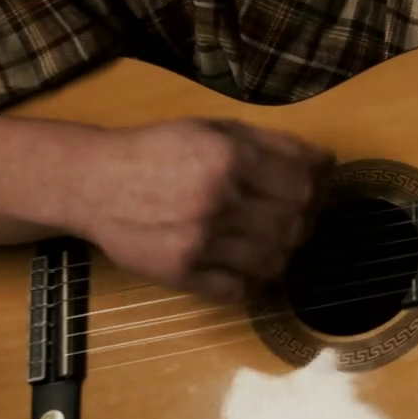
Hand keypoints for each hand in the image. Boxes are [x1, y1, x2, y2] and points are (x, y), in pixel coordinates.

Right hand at [73, 118, 333, 301]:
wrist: (94, 183)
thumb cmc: (157, 150)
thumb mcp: (214, 128)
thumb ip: (271, 142)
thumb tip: (323, 162)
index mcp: (229, 157)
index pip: (306, 181)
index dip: (323, 184)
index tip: (321, 184)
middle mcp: (218, 200)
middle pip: (296, 224)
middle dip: (309, 219)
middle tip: (301, 214)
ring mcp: (199, 241)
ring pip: (275, 261)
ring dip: (285, 252)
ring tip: (274, 238)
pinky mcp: (180, 274)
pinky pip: (239, 291)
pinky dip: (254, 282)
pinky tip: (249, 265)